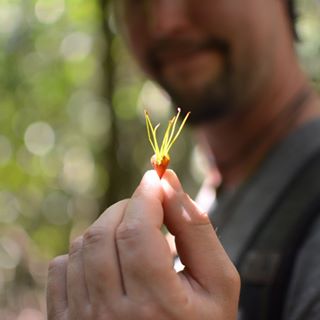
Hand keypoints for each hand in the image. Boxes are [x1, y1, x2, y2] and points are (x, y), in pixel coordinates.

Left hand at [47, 170, 239, 319]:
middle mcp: (112, 316)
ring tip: (133, 235)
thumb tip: (168, 180)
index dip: (146, 196)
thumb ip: (196, 228)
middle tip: (149, 208)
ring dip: (109, 225)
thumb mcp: (218, 281)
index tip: (156, 178)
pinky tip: (110, 262)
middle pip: (104, 234)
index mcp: (157, 307)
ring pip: (82, 246)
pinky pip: (61, 266)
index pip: (137, 232)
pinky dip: (85, 251)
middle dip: (128, 207)